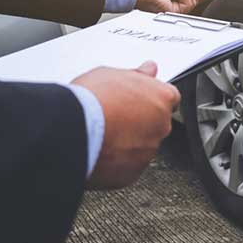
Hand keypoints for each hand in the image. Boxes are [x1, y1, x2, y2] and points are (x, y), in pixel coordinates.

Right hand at [72, 62, 179, 188]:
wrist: (72, 131)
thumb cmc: (92, 100)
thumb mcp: (112, 74)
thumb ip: (137, 74)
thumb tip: (149, 69)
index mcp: (161, 98)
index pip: (169, 97)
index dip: (152, 98)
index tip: (139, 99)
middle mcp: (161, 126)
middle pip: (157, 123)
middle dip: (141, 121)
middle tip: (115, 116)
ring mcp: (148, 151)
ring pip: (142, 146)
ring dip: (129, 142)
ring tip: (103, 134)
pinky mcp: (132, 173)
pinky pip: (128, 166)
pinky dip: (118, 161)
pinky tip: (100, 150)